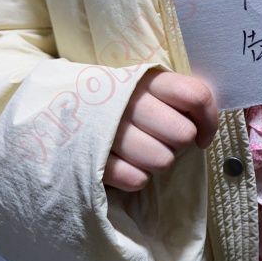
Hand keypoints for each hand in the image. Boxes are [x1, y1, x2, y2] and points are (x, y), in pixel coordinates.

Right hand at [104, 70, 218, 191]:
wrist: (53, 106)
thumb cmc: (116, 100)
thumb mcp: (145, 86)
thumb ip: (178, 96)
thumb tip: (205, 128)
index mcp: (146, 79)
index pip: (195, 95)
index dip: (208, 120)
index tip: (201, 134)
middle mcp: (129, 101)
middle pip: (182, 134)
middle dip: (178, 144)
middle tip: (162, 140)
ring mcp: (109, 130)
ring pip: (162, 161)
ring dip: (157, 162)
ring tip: (140, 152)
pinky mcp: (92, 159)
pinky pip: (137, 180)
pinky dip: (135, 178)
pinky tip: (123, 164)